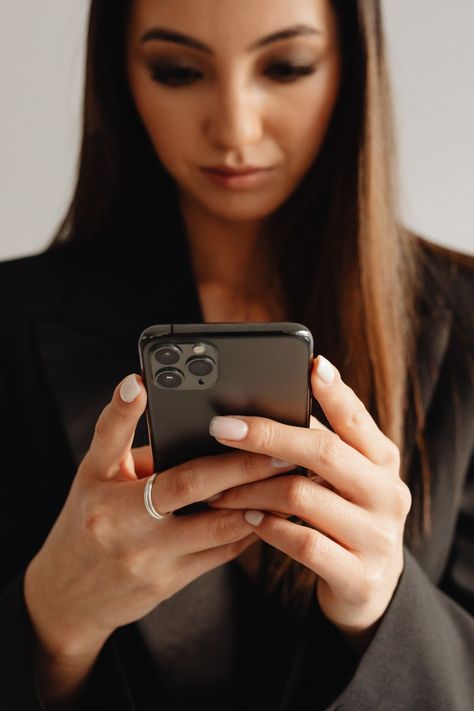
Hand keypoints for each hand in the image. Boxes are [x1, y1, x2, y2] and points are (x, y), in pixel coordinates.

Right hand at [24, 373, 277, 661]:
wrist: (71, 595)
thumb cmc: (86, 521)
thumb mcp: (91, 476)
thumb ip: (121, 440)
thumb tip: (163, 404)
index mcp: (104, 494)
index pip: (118, 444)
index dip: (132, 412)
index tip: (156, 389)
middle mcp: (127, 526)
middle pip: (191, 486)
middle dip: (243, 464)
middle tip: (280, 446)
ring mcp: (152, 559)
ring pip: (218, 528)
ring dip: (259, 500)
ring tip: (291, 476)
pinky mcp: (172, 582)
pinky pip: (221, 554)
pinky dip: (250, 529)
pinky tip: (273, 508)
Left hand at [206, 356, 411, 651]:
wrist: (369, 588)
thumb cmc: (345, 517)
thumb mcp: (346, 479)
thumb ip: (321, 446)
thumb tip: (271, 407)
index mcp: (383, 461)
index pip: (356, 419)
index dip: (334, 392)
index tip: (310, 364)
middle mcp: (388, 493)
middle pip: (323, 452)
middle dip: (267, 436)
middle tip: (222, 429)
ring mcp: (377, 536)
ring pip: (302, 496)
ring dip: (252, 489)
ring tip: (220, 488)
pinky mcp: (359, 575)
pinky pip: (302, 543)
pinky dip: (268, 527)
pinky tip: (248, 519)